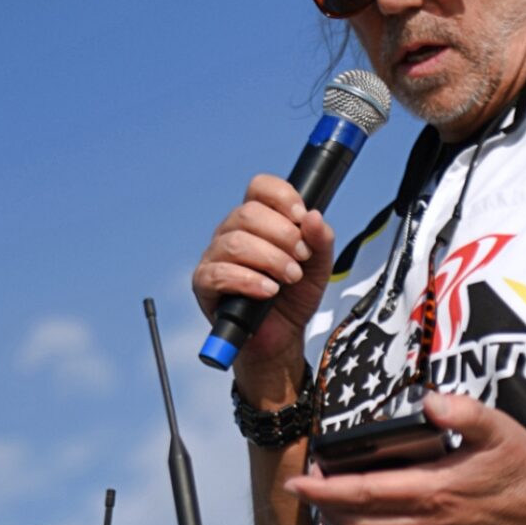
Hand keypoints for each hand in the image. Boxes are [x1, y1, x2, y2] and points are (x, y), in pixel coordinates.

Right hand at [190, 174, 334, 393]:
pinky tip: (269, 290)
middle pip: (248, 213)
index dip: (281, 196)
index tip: (301, 216)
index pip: (260, 188)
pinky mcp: (204, 284)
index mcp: (258, 220)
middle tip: (301, 258)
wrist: (282, 336)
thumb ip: (320, 240)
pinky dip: (249, 281)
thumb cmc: (294, 297)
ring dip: (270, 259)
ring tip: (290, 278)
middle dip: (282, 235)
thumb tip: (313, 217)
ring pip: (235, 242)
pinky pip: (219, 274)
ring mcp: (215, 256)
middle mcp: (232, 232)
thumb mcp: (318, 266)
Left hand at [286, 391, 525, 524]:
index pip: (367, 492)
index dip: (327, 488)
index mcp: (436, 490)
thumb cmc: (524, 464)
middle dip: (324, 507)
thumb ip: (463, 412)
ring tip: (325, 502)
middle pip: (359, 522)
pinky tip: (363, 520)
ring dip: (342, 523)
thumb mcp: (499, 427)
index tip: (300, 480)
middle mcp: (430, 521)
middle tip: (303, 489)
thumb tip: (431, 402)